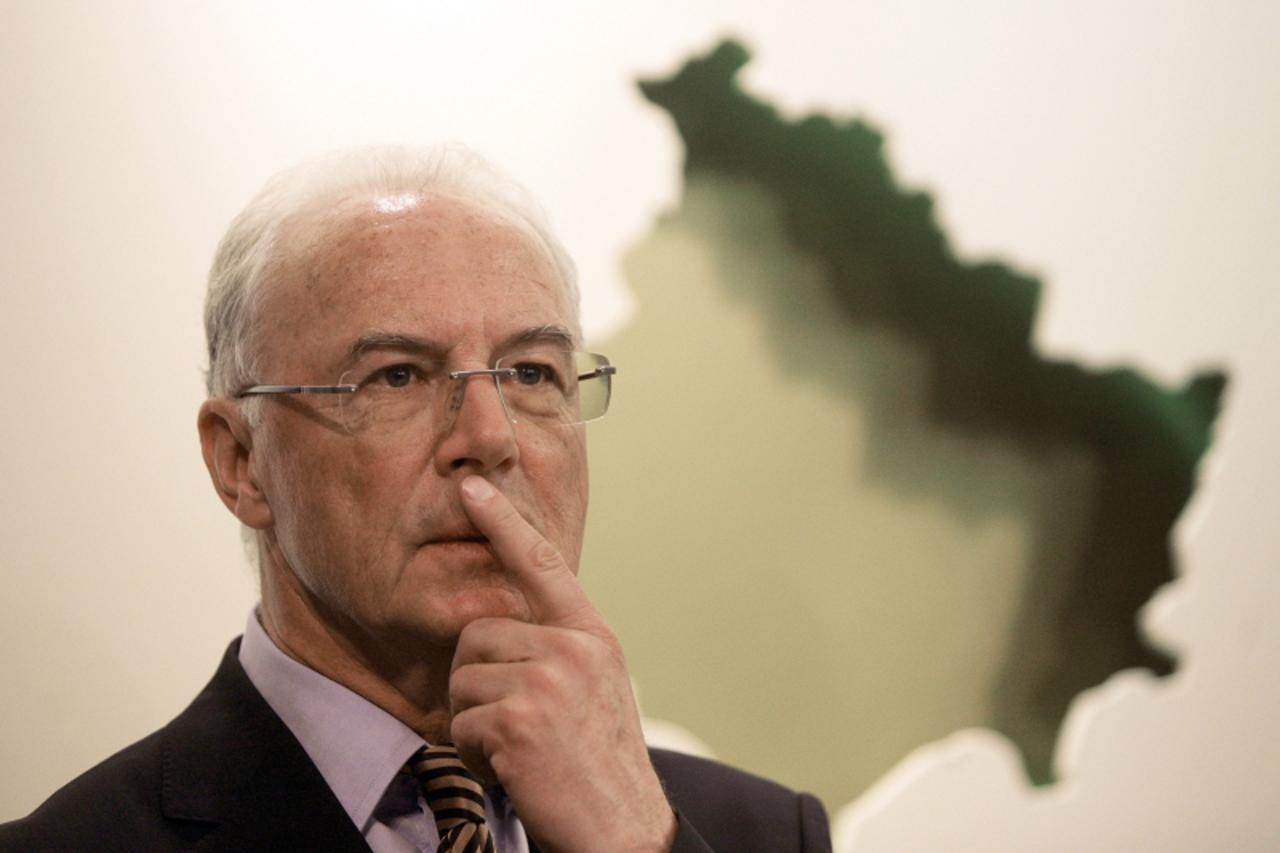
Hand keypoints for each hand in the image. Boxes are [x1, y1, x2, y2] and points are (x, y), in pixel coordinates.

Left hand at [449, 475, 675, 852]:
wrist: (623, 828)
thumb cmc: (601, 763)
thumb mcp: (595, 688)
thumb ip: (558, 647)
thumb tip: (498, 628)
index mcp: (592, 633)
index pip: (540, 562)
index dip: (501, 521)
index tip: (471, 486)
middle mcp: (573, 646)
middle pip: (477, 635)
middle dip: (480, 685)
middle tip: (518, 727)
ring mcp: (549, 679)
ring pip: (462, 679)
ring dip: (476, 724)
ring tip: (521, 750)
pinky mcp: (521, 718)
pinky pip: (462, 723)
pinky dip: (476, 755)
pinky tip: (516, 771)